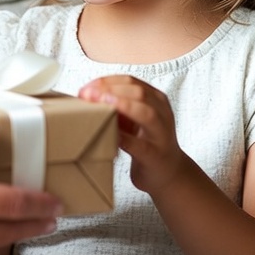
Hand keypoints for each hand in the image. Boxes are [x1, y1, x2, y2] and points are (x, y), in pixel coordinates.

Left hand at [79, 75, 187, 195]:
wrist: (170, 173)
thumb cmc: (145, 141)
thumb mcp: (133, 118)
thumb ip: (117, 106)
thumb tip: (87, 96)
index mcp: (155, 98)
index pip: (129, 81)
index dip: (105, 82)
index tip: (85, 88)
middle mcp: (162, 111)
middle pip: (137, 92)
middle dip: (109, 91)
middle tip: (87, 96)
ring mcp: (161, 133)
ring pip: (146, 112)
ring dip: (120, 106)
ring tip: (99, 108)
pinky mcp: (155, 155)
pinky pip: (140, 145)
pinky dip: (124, 138)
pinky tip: (110, 135)